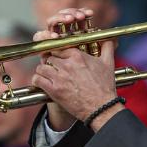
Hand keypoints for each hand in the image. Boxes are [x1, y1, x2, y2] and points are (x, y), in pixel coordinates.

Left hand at [33, 9, 122, 130]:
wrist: (101, 107)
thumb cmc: (105, 86)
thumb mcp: (109, 63)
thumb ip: (107, 47)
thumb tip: (109, 39)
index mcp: (78, 56)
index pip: (59, 47)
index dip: (58, 52)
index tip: (59, 56)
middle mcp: (67, 65)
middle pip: (49, 57)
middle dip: (51, 61)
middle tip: (54, 67)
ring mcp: (59, 78)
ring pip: (41, 67)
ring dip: (43, 70)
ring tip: (48, 74)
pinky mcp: (54, 90)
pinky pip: (37, 79)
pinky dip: (38, 80)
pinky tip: (42, 82)